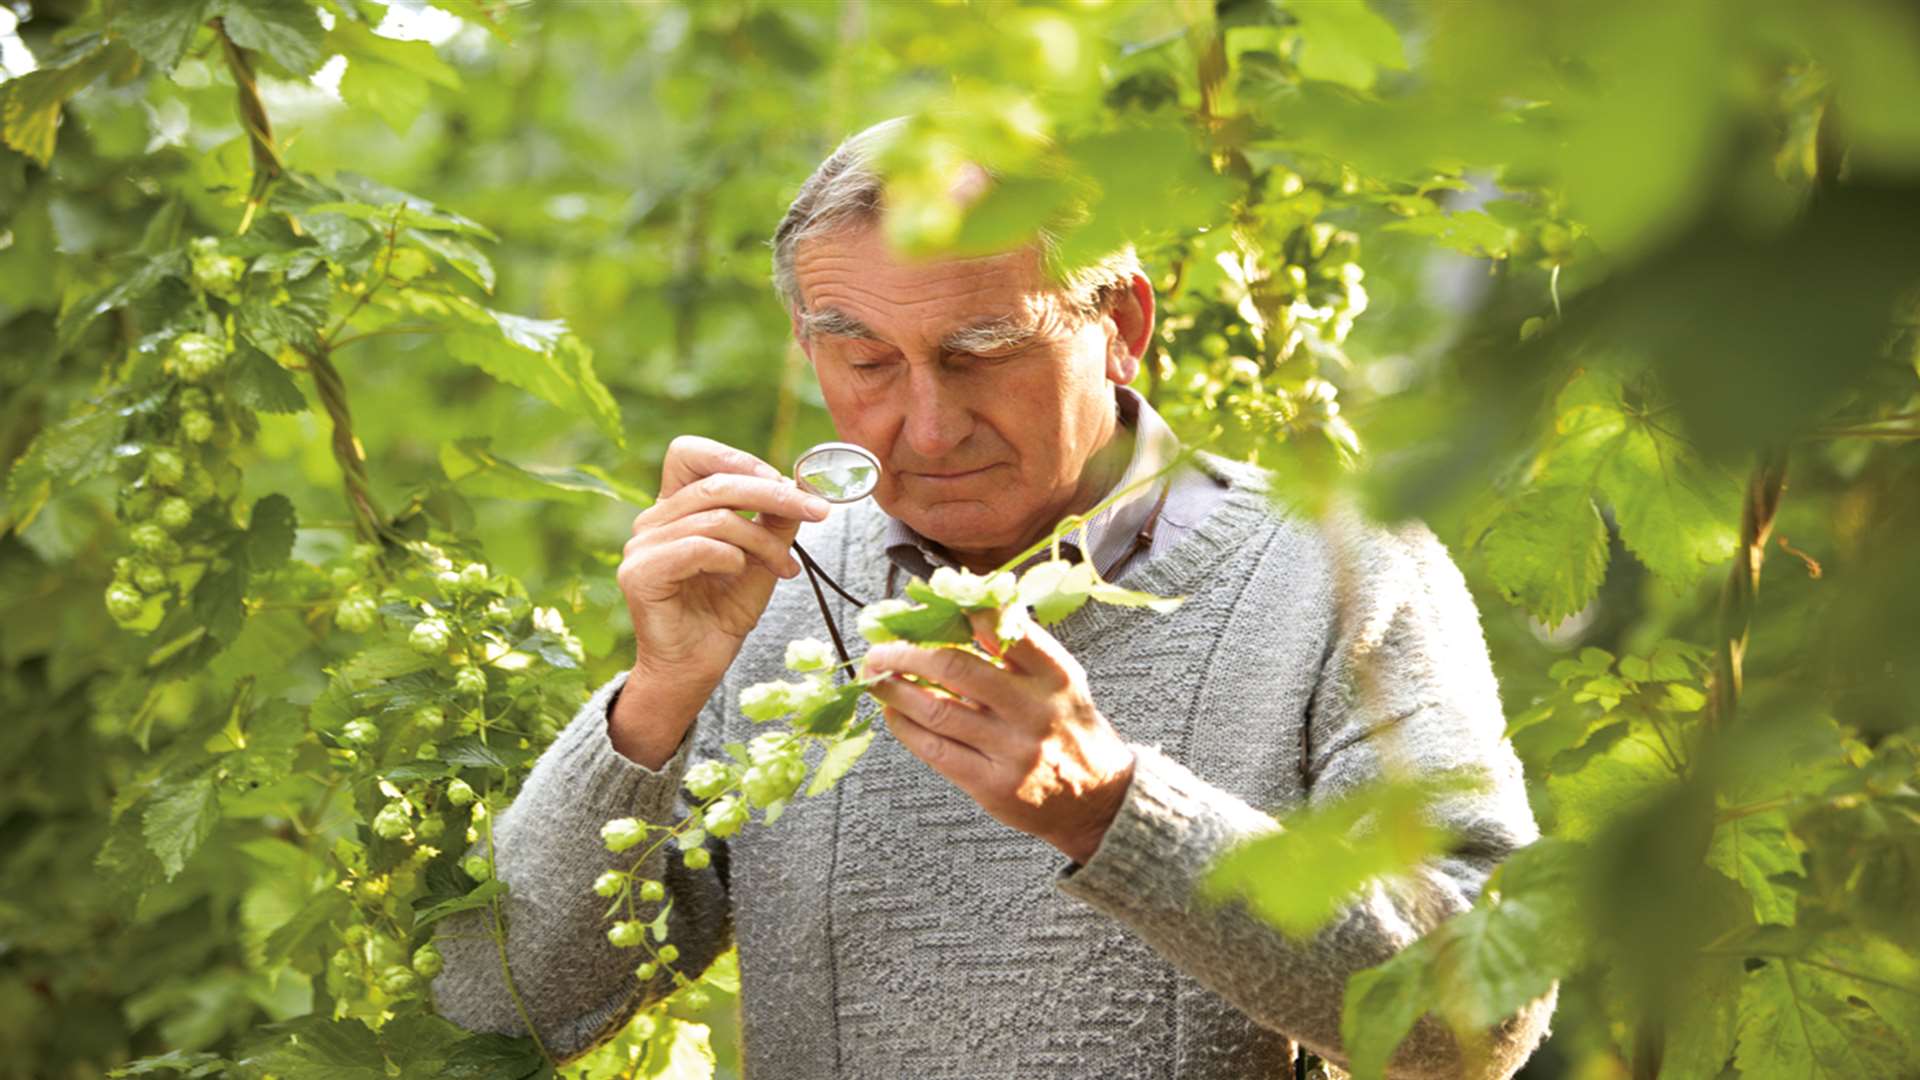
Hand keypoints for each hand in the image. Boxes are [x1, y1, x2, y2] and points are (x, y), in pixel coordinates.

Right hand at [611, 435, 829, 764]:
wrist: (696, 670)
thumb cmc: (723, 615)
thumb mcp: (761, 559)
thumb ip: (774, 522)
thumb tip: (801, 486)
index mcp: (674, 508)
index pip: (689, 452)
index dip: (735, 457)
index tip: (782, 481)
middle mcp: (651, 521)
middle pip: (715, 482)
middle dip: (774, 495)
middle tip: (816, 511)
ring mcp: (641, 546)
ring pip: (716, 517)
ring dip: (762, 540)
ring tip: (783, 566)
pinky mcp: (640, 574)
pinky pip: (698, 547)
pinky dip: (731, 558)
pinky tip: (740, 574)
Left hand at [861, 610, 1136, 863]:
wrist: (1098, 800)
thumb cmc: (1068, 729)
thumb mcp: (1060, 681)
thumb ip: (1019, 648)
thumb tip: (961, 608)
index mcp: (1054, 674)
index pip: (1002, 627)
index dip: (956, 612)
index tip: (923, 607)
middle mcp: (1034, 710)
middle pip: (956, 668)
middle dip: (907, 653)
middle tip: (881, 648)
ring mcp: (1012, 750)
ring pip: (937, 710)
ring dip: (895, 689)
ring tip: (876, 677)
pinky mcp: (992, 785)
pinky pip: (935, 751)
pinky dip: (906, 727)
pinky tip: (893, 714)